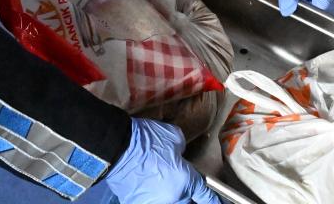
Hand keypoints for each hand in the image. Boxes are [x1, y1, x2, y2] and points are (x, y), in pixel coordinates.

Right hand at [105, 119, 219, 203]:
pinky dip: (152, 195)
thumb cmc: (147, 140)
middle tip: (183, 186)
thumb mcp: (174, 137)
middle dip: (189, 197)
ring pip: (171, 203)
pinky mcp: (136, 203)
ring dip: (172, 197)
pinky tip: (147, 185)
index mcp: (186, 182)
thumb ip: (182, 150)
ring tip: (163, 183)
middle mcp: (172, 198)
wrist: (118, 148)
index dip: (215, 202)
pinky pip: (151, 201)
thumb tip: (179, 156)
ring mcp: (153, 203)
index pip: (206, 197)